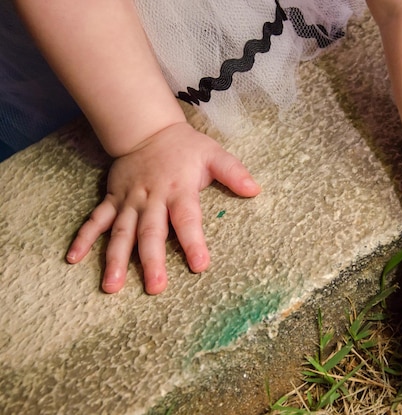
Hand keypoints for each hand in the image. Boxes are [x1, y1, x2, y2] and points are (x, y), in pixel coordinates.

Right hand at [66, 122, 260, 293]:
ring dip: (115, 259)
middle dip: (152, 260)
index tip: (199, 265)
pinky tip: (74, 259)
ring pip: (121, 232)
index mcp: (179, 191)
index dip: (194, 242)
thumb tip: (256, 190)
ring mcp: (129, 201)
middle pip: (151, 232)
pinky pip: (96, 220)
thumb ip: (233, 172)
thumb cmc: (185, 148)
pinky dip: (84, 238)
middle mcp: (152, 199)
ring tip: (112, 286)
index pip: (188, 220)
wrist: (147, 129)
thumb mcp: (214, 154)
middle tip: (155, 288)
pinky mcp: (113, 200)